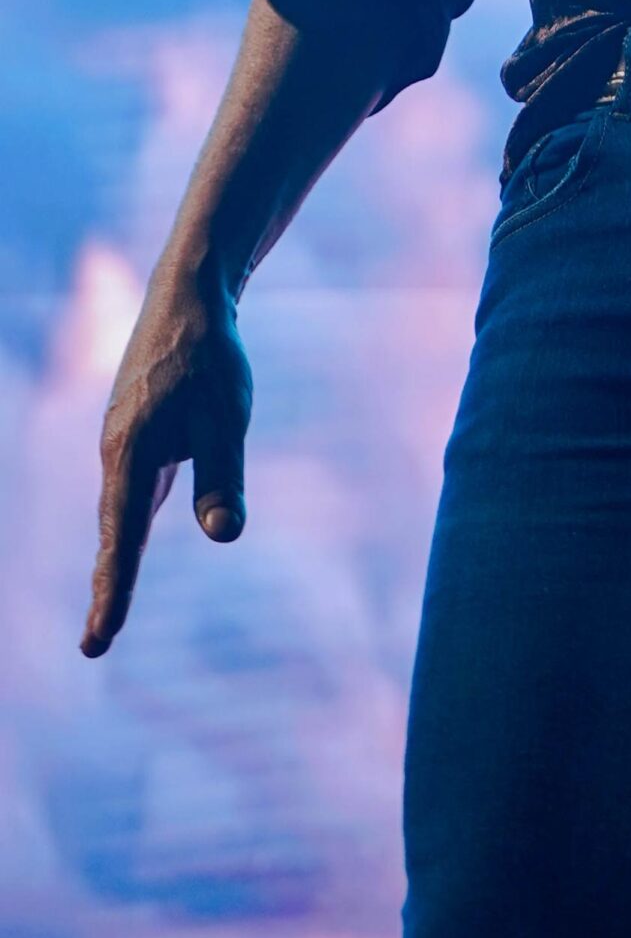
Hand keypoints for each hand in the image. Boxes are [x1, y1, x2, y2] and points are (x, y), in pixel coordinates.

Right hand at [80, 269, 252, 657]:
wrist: (188, 293)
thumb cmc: (210, 354)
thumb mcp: (227, 416)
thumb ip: (222, 475)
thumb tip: (222, 535)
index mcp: (132, 454)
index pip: (123, 538)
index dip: (116, 591)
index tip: (101, 640)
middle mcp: (116, 452)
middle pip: (114, 531)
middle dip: (110, 586)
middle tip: (97, 644)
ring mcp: (121, 440)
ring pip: (120, 510)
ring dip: (116, 559)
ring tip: (109, 610)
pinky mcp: (134, 430)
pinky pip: (130, 488)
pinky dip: (126, 525)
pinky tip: (131, 541)